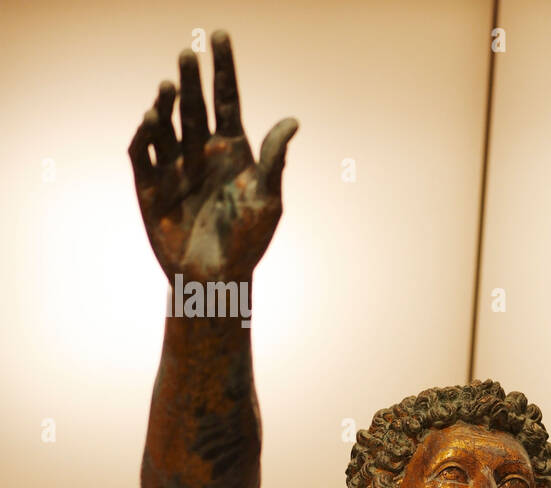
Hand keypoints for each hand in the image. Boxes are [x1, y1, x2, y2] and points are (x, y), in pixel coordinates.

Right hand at [129, 31, 296, 280]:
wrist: (216, 278)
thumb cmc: (249, 241)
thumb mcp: (268, 199)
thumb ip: (276, 160)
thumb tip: (293, 120)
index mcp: (234, 150)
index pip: (228, 100)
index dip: (224, 68)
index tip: (220, 35)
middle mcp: (203, 152)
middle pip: (195, 106)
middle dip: (191, 80)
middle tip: (188, 53)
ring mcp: (175, 166)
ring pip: (168, 125)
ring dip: (167, 104)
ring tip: (169, 85)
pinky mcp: (150, 185)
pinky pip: (145, 154)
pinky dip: (147, 135)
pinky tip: (153, 118)